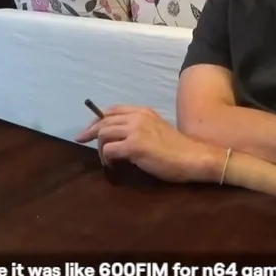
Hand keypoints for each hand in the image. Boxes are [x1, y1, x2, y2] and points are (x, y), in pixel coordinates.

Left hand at [74, 105, 224, 183]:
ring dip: (100, 149)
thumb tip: (120, 138)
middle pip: (103, 121)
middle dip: (90, 132)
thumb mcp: (157, 129)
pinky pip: (109, 150)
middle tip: (82, 141)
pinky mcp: (135, 146)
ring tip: (106, 161)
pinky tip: (113, 166)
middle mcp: (137, 117)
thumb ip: (140, 128)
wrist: (193, 157)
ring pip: (103, 134)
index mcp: (143, 111)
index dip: (97, 118)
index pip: (113, 110)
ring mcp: (136, 130)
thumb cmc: (178, 148)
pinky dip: (107, 159)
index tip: (89, 129)